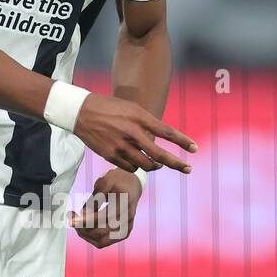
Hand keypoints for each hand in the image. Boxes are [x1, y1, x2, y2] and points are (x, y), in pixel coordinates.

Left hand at [68, 170, 143, 248]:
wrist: (132, 185)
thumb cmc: (117, 181)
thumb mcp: (104, 183)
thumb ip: (94, 200)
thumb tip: (82, 216)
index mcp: (124, 203)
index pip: (104, 217)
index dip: (86, 220)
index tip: (71, 218)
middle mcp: (127, 219)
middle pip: (102, 231)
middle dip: (82, 227)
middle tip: (71, 217)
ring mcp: (126, 228)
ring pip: (102, 241)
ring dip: (85, 235)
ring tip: (76, 223)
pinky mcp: (123, 233)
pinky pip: (104, 242)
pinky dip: (91, 238)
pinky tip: (83, 229)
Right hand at [73, 94, 196, 173]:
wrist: (80, 112)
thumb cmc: (109, 108)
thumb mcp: (131, 108)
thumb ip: (147, 124)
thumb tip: (160, 141)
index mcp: (138, 117)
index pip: (166, 131)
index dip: (182, 141)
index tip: (195, 149)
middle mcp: (131, 132)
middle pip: (159, 155)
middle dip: (177, 163)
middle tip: (188, 169)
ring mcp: (120, 145)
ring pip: (145, 165)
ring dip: (155, 166)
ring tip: (158, 164)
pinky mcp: (110, 155)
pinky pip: (130, 167)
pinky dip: (136, 166)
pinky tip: (136, 161)